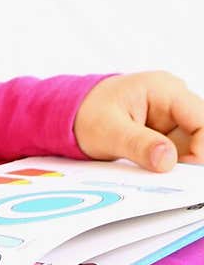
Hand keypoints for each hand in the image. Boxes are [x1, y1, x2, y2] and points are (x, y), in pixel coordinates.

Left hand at [73, 70, 203, 170]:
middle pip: (201, 134)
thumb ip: (139, 144)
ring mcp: (173, 118)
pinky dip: (170, 165)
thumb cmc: (88, 113)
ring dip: (179, 164)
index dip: (201, 147)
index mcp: (164, 90)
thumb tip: (167, 160)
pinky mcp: (168, 134)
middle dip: (190, 157)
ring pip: (193, 147)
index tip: (185, 168)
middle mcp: (174, 101)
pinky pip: (180, 153)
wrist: (74, 115)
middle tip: (170, 174)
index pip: (202, 119)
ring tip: (151, 167)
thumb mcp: (108, 131)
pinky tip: (152, 168)